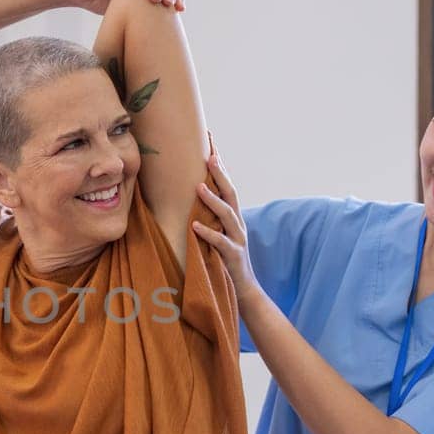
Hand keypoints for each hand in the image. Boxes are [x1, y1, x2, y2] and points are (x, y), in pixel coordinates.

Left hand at [191, 147, 260, 302]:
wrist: (244, 290)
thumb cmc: (226, 260)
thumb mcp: (218, 233)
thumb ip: (208, 216)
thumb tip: (188, 197)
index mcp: (233, 216)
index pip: (227, 185)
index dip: (221, 165)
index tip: (211, 143)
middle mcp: (238, 224)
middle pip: (231, 193)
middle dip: (221, 174)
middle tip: (210, 156)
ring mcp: (238, 240)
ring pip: (227, 215)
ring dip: (213, 200)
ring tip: (198, 187)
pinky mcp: (233, 257)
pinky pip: (220, 243)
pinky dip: (207, 233)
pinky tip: (194, 226)